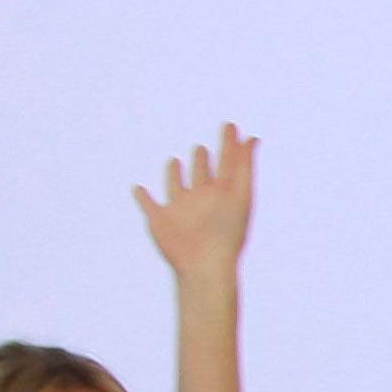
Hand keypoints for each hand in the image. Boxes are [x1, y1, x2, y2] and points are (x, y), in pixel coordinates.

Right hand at [133, 126, 257, 282]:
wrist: (206, 265)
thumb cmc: (226, 232)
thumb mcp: (239, 194)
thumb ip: (244, 166)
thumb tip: (253, 138)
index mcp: (222, 192)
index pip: (229, 162)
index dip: (231, 144)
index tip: (231, 126)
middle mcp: (202, 198)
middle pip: (201, 174)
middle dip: (201, 160)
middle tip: (201, 148)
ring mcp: (180, 209)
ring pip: (176, 186)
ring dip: (174, 174)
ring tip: (174, 161)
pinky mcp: (160, 220)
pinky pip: (148, 204)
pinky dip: (141, 196)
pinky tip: (137, 188)